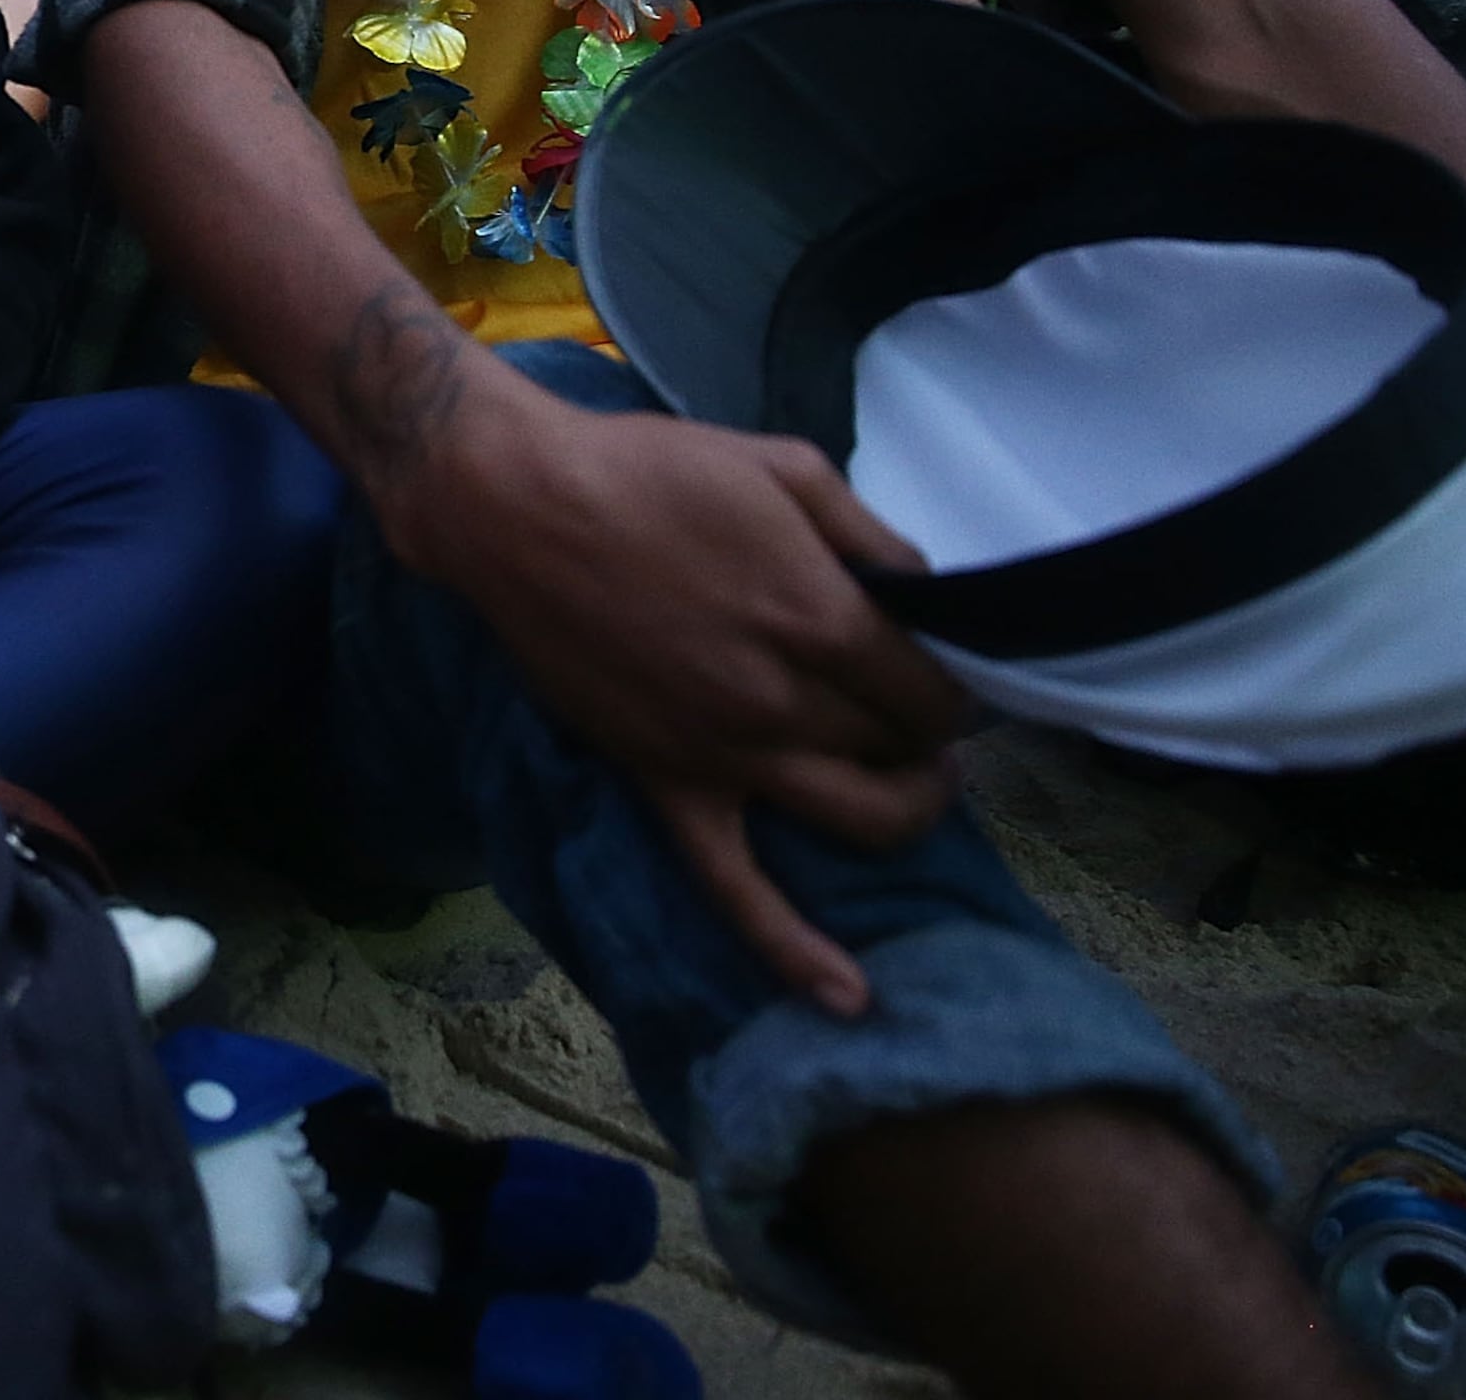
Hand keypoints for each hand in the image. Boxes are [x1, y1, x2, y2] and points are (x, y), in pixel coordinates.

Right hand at [372, 372, 966, 1014]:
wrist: (515, 504)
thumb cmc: (647, 469)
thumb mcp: (785, 466)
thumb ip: (871, 535)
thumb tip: (926, 596)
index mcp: (824, 619)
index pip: (936, 691)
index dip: (950, 682)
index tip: (932, 662)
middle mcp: (786, 701)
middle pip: (903, 748)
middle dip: (924, 729)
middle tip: (910, 700)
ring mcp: (726, 753)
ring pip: (859, 818)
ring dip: (904, 807)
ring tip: (906, 779)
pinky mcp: (666, 783)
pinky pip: (735, 890)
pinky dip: (793, 951)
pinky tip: (848, 998)